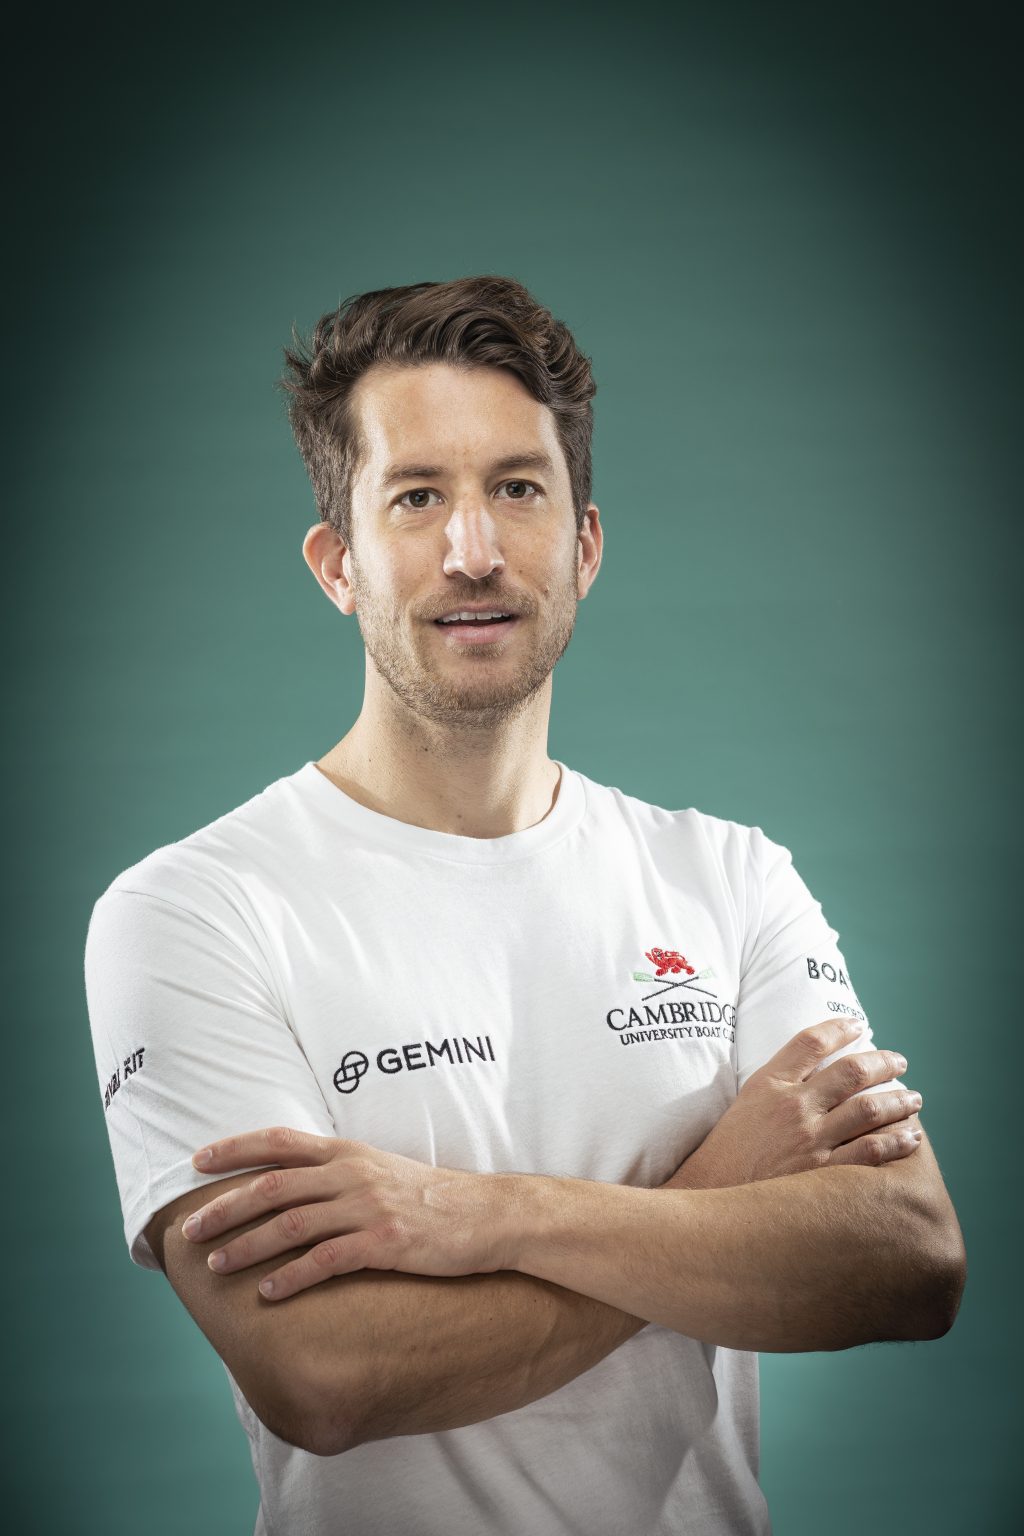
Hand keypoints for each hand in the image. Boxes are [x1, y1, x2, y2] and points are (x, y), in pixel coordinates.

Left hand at [181, 1127, 515, 1299]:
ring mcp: (367, 1206)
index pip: (279, 1141)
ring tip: (216, 1266)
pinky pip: (326, 1260)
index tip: (197, 1161)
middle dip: (225, 1207)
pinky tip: (268, 1293)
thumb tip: (295, 1187)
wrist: (488, 1216)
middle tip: (189, 1229)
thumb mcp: (382, 1170)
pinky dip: (291, 1277)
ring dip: (246, 1246)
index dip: (235, 1149)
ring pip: (290, 1224)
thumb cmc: (432, 1199)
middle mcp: (351, 1173)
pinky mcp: (384, 1241)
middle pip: (272, 1186)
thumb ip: (340, 1174)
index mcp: (348, 1152)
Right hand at [664, 1016, 922, 1188]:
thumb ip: (778, 1085)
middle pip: (850, 1071)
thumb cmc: (726, 1152)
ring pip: (869, 1109)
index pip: (810, 1041)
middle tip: (900, 1062)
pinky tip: (911, 1137)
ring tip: (914, 1098)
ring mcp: (810, 1140)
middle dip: (882, 1062)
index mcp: (768, 1084)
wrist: (710, 1196)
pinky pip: (871, 1152)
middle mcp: (793, 1107)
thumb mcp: (745, 1104)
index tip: (859, 1025)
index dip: (839, 1028)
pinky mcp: (822, 1173)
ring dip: (898, 1100)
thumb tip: (814, 1069)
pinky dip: (896, 1141)